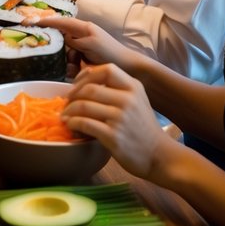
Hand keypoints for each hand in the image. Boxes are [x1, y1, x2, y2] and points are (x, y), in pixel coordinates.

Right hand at [45, 15, 138, 76]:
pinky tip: (76, 73)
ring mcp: (80, 49)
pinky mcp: (80, 61)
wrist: (128, 70)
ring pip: (62, 54)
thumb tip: (61, 37)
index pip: (59, 21)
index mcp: (82, 27)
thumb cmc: (111, 53)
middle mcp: (79, 36)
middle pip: (58, 39)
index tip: (27, 23)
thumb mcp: (91, 42)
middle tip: (64, 58)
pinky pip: (67, 64)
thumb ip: (74, 38)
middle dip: (58, 50)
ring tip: (74, 68)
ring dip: (65, 62)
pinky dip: (69, 69)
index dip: (44, 21)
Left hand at [62, 63, 171, 179]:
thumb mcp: (138, 101)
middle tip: (66, 103)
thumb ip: (119, 89)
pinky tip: (70, 125)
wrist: (160, 156)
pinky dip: (72, 123)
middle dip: (72, 96)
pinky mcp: (113, 136)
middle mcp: (128, 99)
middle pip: (89, 88)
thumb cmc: (144, 129)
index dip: (86, 75)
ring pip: (83, 105)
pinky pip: (84, 123)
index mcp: (134, 87)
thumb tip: (88, 81)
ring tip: (65, 115)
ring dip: (69, 110)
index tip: (76, 85)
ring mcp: (120, 118)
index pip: (105, 70)